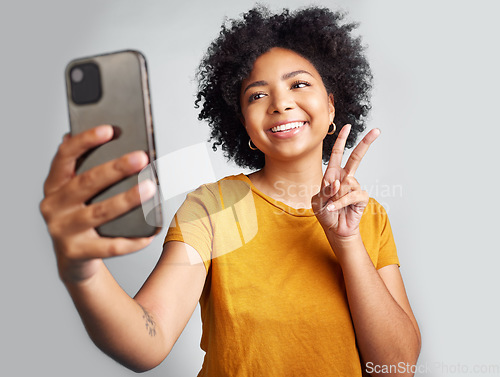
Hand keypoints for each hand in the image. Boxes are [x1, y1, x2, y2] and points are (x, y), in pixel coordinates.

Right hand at [40, 125, 155, 282]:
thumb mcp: (78, 193)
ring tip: (150, 188)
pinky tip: (150, 232)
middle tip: (142, 157)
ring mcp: (63, 231)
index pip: (65, 156)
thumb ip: (87, 167)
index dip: (86, 141)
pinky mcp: (76, 253)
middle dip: (116, 168)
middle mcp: (54, 206)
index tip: (109, 129)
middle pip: (86, 182)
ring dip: (127, 199)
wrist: (73, 260)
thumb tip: (111, 136)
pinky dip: (132, 240)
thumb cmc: (81, 217)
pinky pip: (110, 246)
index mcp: (54, 185)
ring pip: (99, 212)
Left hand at [311, 124, 379, 239]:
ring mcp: (354, 187)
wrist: (334, 229)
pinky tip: (334, 208)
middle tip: (377, 131)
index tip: (347, 126)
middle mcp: (345, 178)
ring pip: (346, 183)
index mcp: (332, 174)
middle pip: (356, 157)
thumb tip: (337, 182)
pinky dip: (340, 202)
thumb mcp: (317, 201)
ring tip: (331, 204)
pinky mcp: (361, 197)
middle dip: (366, 143)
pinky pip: (351, 195)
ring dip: (335, 195)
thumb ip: (325, 190)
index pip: (337, 154)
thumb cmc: (325, 213)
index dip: (341, 140)